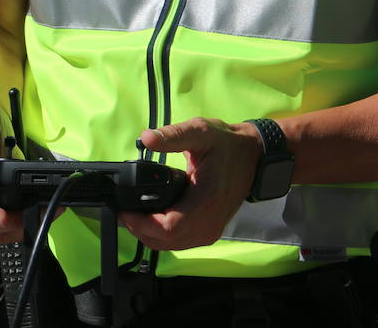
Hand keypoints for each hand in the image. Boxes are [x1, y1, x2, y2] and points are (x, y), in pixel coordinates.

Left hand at [119, 117, 262, 250]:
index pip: (168, 227)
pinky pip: (179, 243)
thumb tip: (146, 138)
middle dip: (139, 229)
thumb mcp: (201, 132)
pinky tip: (151, 219)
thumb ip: (173, 135)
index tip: (125, 209)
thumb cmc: (227, 145)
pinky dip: (161, 236)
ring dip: (148, 234)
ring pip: (170, 246)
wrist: (252, 157)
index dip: (141, 223)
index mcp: (207, 200)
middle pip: (165, 241)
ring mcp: (210, 231)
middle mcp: (209, 223)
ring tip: (134, 214)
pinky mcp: (209, 233)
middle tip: (124, 210)